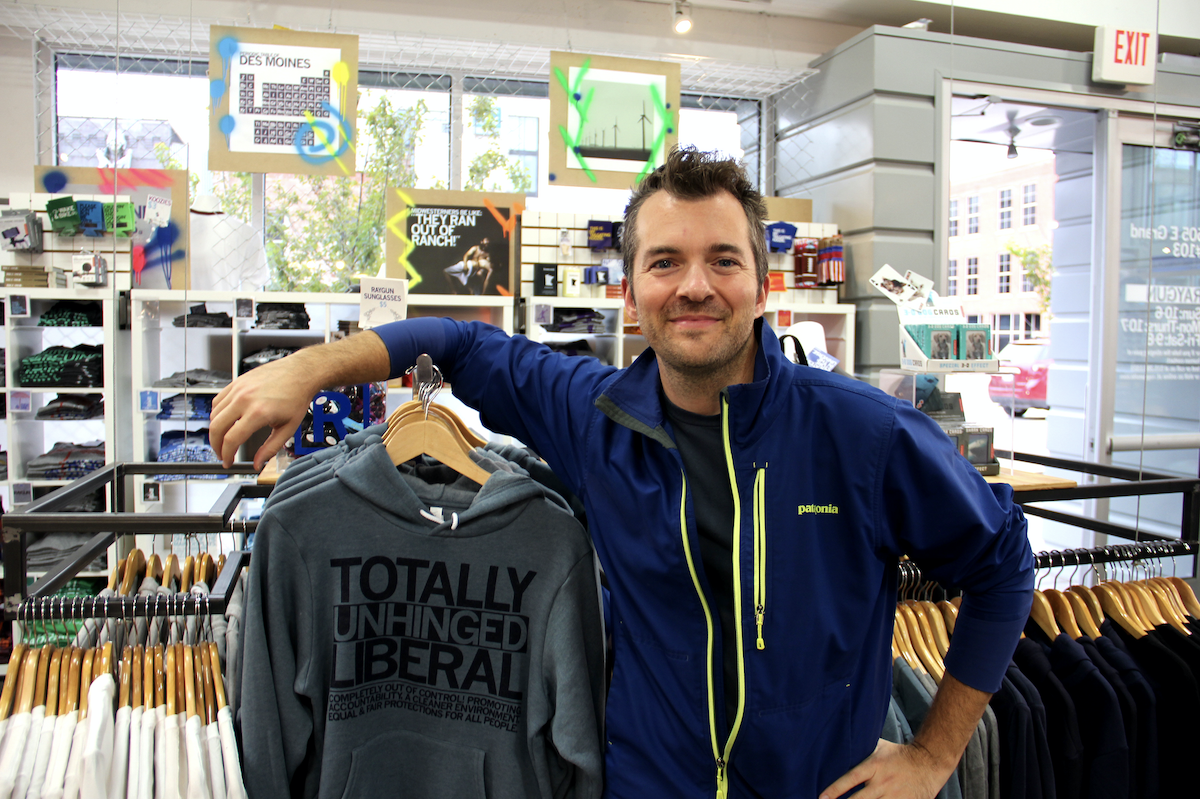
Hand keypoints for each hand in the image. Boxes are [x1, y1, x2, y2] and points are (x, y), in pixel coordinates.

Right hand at [210, 356, 316, 469]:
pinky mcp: (236, 382)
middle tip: (222, 454)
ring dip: (215, 430)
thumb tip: (258, 463)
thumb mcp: (288, 428)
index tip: (228, 461)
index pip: (231, 439)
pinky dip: (216, 414)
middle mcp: (245, 399)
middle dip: (216, 446)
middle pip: (216, 428)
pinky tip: (224, 421)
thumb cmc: (297, 397)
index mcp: (258, 412)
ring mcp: (238, 388)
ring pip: (214, 414)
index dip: (226, 455)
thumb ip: (271, 448)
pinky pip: (217, 400)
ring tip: (223, 440)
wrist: (300, 372)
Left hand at [820, 739, 951, 798]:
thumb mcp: (879, 747)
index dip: (835, 789)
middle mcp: (883, 783)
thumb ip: (862, 750)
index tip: (822, 797)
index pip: (851, 779)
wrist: (929, 762)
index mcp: (874, 766)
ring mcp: (895, 796)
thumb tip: (842, 744)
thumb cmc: (900, 754)